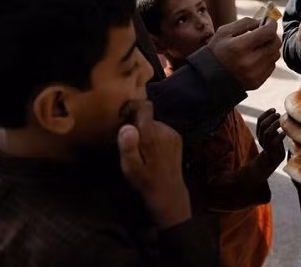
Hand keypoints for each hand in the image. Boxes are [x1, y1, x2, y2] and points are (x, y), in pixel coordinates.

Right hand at [118, 101, 190, 228]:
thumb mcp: (131, 168)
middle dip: (136, 125)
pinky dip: (154, 136)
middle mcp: (165, 130)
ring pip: (153, 124)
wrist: (169, 193)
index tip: (123, 116)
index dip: (132, 107)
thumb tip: (127, 127)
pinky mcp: (177, 138)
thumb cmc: (146, 181)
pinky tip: (151, 152)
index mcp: (152, 136)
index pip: (145, 107)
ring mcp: (173, 134)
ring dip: (145, 132)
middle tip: (128, 142)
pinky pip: (161, 130)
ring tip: (140, 150)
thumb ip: (128, 147)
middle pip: (147, 117)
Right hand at [207, 17, 280, 90]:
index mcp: (239, 47)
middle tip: (265, 32)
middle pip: (275, 44)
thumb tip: (263, 21)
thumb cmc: (217, 51)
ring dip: (270, 47)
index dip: (271, 24)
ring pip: (275, 55)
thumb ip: (245, 23)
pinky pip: (271, 66)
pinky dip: (267, 59)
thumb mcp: (224, 32)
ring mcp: (254, 74)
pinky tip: (256, 57)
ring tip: (259, 45)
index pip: (267, 33)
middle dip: (272, 35)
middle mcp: (249, 62)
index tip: (269, 20)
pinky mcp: (257, 82)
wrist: (208, 78)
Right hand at [251, 108, 285, 177]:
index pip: (260, 120)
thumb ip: (273, 128)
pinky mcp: (272, 152)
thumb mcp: (273, 136)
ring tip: (281, 122)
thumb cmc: (274, 147)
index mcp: (260, 133)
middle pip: (263, 125)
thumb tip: (280, 116)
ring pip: (267, 133)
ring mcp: (266, 146)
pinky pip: (274, 143)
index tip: (274, 109)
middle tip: (278, 115)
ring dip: (274, 125)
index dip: (266, 113)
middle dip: (271, 118)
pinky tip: (284, 133)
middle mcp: (261, 139)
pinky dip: (279, 136)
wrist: (270, 163)